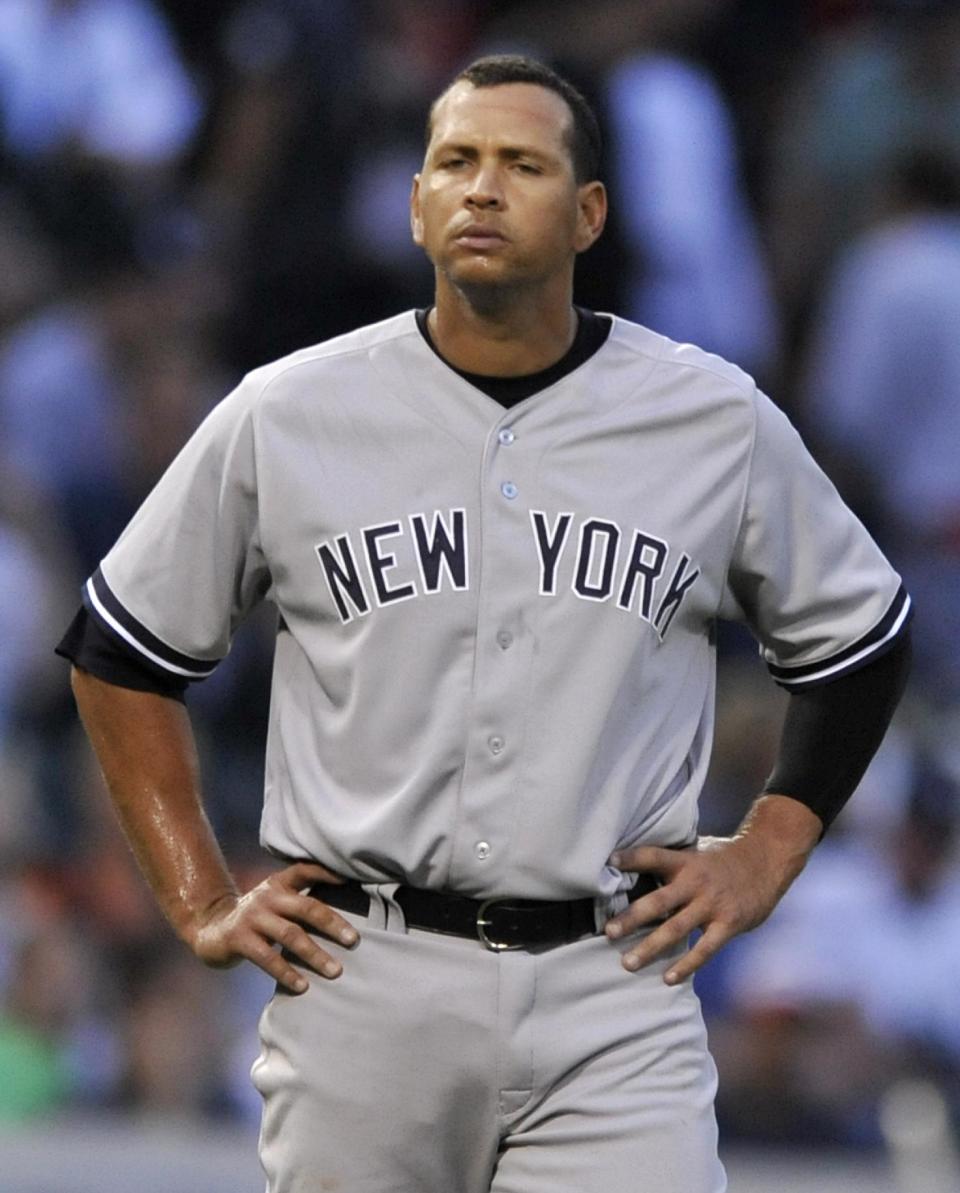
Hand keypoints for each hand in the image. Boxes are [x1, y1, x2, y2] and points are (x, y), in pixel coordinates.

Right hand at [187, 862, 359, 992]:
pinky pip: (268, 958)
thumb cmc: (255, 917)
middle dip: (332, 924)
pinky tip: (303, 985)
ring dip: (315, 954)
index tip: (349, 878)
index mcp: (278, 884)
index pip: (304, 870)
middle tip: (353, 940)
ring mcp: (253, 917)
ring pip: (291, 935)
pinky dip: (287, 972)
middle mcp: (268, 896)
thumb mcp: (273, 900)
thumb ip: (298, 899)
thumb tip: (340, 915)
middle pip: (306, 907)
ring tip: (335, 970)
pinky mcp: (239, 939)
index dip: (326, 872)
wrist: (209, 927)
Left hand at [605, 796, 820, 984]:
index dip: (632, 858)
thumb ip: (674, 865)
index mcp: (686, 861)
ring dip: (650, 947)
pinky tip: (668, 978)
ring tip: (628, 963)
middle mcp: (696, 883)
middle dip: (632, 918)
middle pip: (658, 901)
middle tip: (609, 932)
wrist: (767, 861)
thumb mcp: (698, 853)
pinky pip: (704, 949)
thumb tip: (639, 870)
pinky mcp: (729, 924)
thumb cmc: (725, 859)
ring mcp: (712, 905)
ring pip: (676, 929)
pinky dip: (686, 965)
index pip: (654, 856)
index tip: (609, 862)